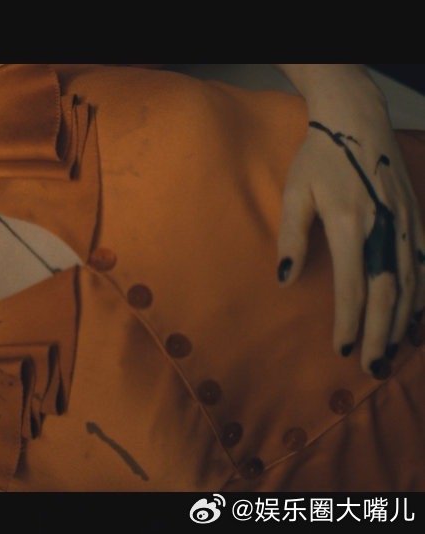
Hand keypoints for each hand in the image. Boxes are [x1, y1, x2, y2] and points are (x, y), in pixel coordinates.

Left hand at [277, 101, 421, 378]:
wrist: (357, 122)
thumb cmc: (318, 159)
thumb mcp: (295, 193)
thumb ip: (291, 236)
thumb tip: (285, 279)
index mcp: (350, 223)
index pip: (352, 284)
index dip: (348, 320)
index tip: (342, 349)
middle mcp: (385, 227)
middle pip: (388, 291)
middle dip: (380, 333)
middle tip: (371, 367)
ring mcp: (407, 223)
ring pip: (412, 284)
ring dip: (403, 322)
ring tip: (392, 354)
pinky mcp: (417, 219)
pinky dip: (423, 297)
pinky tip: (417, 322)